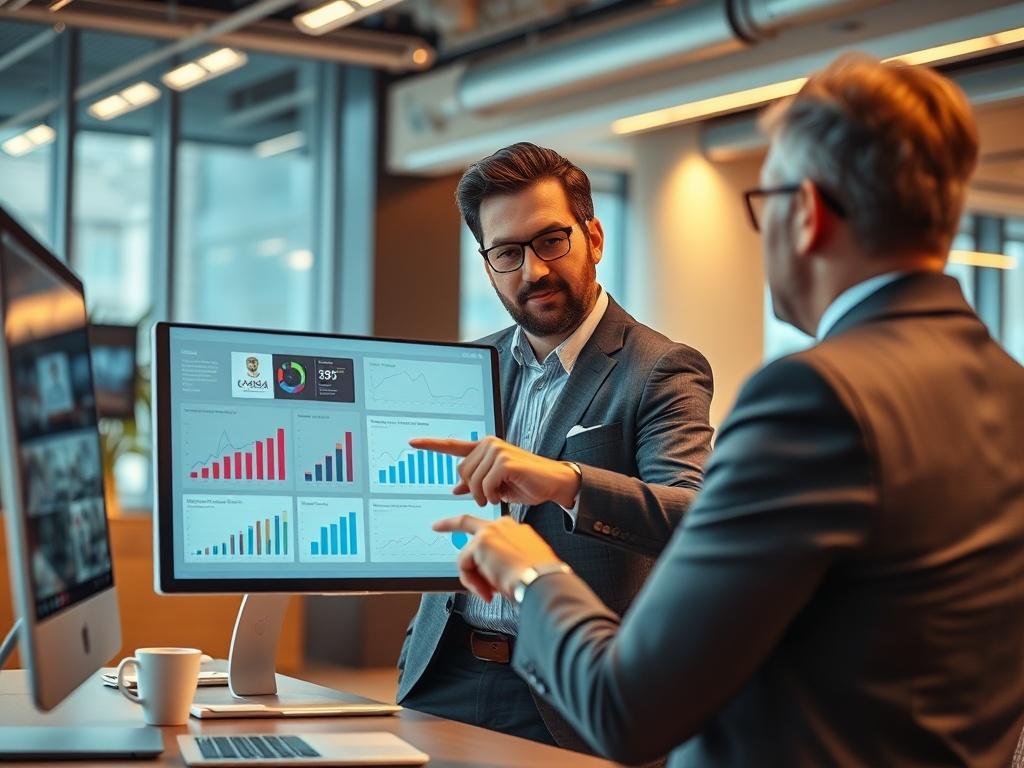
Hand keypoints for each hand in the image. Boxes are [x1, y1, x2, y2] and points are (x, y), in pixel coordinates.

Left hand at [409, 436, 580, 508]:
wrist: (553, 483)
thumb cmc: (525, 483)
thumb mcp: (496, 485)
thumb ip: (475, 484)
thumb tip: (453, 489)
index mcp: (484, 448)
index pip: (452, 445)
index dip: (431, 444)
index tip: (411, 442)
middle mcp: (488, 444)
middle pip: (461, 472)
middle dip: (473, 490)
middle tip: (489, 496)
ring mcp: (496, 450)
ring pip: (471, 481)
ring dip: (483, 495)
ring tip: (497, 495)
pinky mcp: (504, 460)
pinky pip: (484, 485)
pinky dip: (491, 495)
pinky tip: (502, 494)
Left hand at [432, 514, 562, 601]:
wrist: (542, 580)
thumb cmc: (538, 577)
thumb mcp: (521, 565)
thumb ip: (501, 563)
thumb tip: (487, 576)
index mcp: (515, 531)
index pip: (490, 529)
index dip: (478, 537)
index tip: (469, 536)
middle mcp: (503, 526)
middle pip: (468, 522)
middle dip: (449, 523)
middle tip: (436, 525)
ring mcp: (491, 531)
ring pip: (467, 557)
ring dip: (475, 579)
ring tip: (491, 592)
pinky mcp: (481, 542)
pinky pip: (464, 566)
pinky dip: (472, 582)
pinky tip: (488, 589)